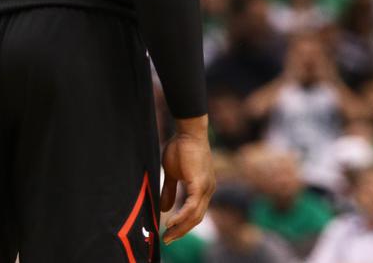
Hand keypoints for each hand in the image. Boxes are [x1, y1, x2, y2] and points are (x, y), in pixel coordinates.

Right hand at [160, 122, 214, 243]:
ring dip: (181, 228)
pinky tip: (170, 222)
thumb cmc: (181, 148)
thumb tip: (164, 209)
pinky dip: (181, 216)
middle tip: (167, 240)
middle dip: (181, 231)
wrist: (188, 131)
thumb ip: (170, 191)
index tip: (170, 234)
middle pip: (197, 218)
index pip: (196, 213)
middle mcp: (208, 190)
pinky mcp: (200, 183)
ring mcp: (206, 187)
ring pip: (195, 216)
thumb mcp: (172, 173)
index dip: (183, 225)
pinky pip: (192, 206)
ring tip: (167, 235)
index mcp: (203, 188)